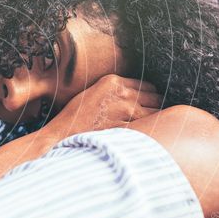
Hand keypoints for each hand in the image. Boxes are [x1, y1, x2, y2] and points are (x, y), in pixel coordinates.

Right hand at [42, 74, 162, 139]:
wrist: (62, 135)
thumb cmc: (75, 117)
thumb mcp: (93, 92)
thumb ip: (115, 91)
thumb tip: (135, 94)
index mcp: (113, 82)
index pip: (147, 85)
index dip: (150, 95)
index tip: (150, 103)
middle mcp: (122, 93)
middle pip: (155, 97)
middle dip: (155, 106)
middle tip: (152, 116)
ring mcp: (126, 111)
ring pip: (156, 113)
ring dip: (155, 120)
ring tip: (151, 127)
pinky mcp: (126, 128)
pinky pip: (149, 128)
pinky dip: (151, 131)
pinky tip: (146, 136)